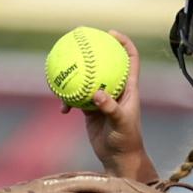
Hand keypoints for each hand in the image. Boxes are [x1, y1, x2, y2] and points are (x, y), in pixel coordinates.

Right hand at [61, 30, 157, 181]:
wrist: (119, 159)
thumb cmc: (126, 141)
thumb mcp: (120, 124)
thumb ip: (110, 108)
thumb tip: (96, 94)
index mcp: (129, 88)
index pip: (130, 59)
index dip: (123, 43)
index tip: (110, 34)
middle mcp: (116, 90)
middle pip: (106, 63)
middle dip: (94, 51)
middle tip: (80, 41)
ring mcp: (102, 98)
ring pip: (87, 79)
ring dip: (76, 75)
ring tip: (61, 70)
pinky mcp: (90, 109)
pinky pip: (76, 98)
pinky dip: (68, 100)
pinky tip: (62, 108)